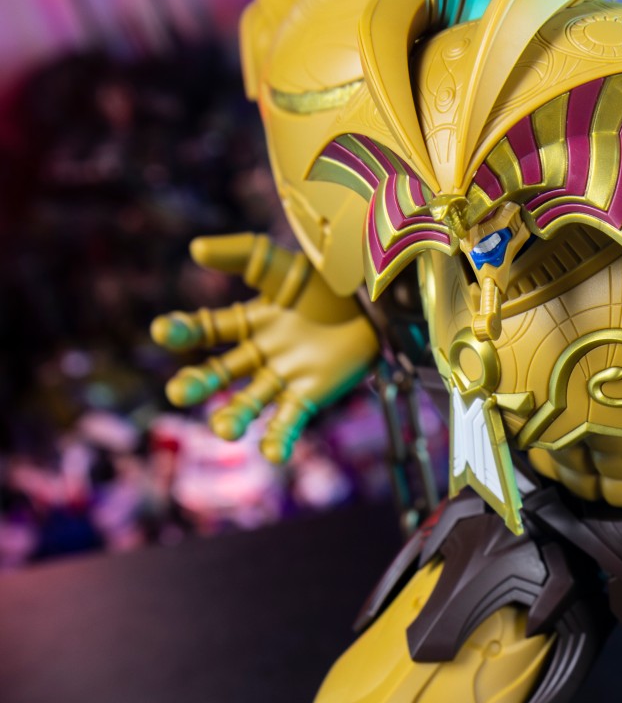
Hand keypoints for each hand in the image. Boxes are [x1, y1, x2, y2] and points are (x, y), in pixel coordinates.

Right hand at [151, 234, 378, 462]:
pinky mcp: (310, 395)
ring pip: (249, 402)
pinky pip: (290, 420)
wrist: (378, 300)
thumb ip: (243, 255)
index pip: (206, 330)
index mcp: (249, 321)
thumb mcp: (284, 265)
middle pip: (220, 373)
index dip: (183, 331)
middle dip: (198, 383)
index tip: (162, 331)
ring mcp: (283, 376)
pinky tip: (271, 454)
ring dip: (234, 417)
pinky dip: (279, 438)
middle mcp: (260, 353)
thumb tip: (196, 249)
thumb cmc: (330, 279)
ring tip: (223, 430)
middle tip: (178, 392)